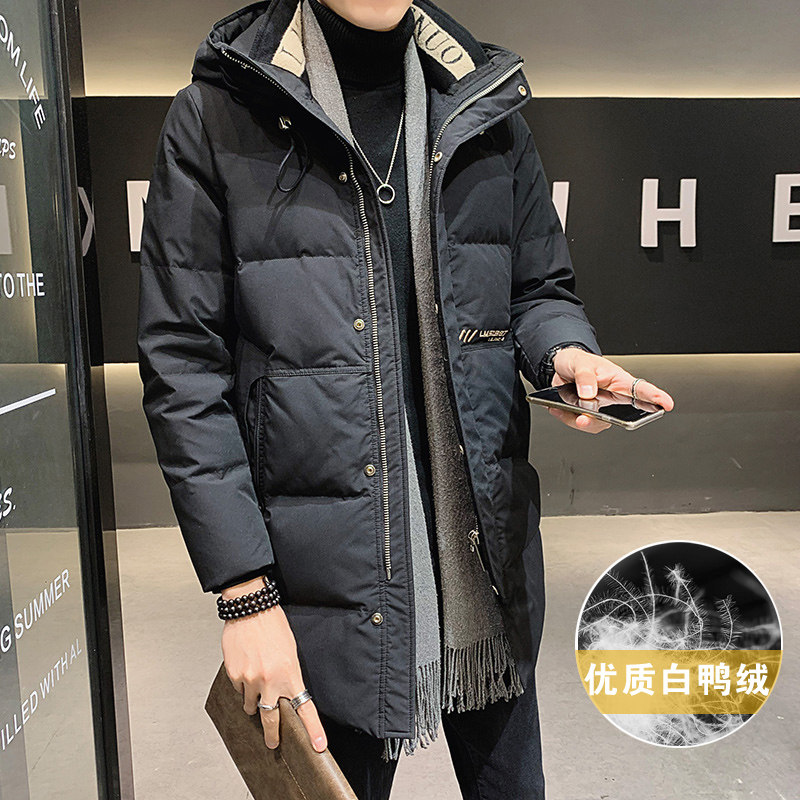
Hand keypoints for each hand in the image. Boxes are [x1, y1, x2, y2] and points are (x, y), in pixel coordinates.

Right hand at [221, 577, 326, 752]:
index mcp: (290, 674)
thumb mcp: (290, 651)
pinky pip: (238, 690)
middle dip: (272, 734)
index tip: (319, 746)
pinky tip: (246, 668)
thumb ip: (288, 675)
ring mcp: (250, 680)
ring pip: (250, 705)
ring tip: (256, 681)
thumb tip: (283, 694)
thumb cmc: (273, 627)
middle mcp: (270, 681)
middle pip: (271, 719)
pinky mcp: (234, 675)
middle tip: (272, 743)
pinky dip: (242, 685)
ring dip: (253, 700)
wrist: (251, 609)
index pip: (304, 708)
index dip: (313, 730)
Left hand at [547, 347, 674, 433]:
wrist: (560, 367)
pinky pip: (580, 424)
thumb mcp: (580, 363)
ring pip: (598, 423)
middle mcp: (613, 397)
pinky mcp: (586, 415)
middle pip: (621, 414)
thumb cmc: (578, 362)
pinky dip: (567, 418)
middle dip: (607, 420)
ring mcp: (601, 408)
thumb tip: (589, 393)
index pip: (641, 390)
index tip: (666, 404)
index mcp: (619, 381)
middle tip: (590, 418)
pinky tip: (557, 408)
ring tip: (566, 411)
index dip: (656, 397)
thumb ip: (585, 376)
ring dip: (582, 421)